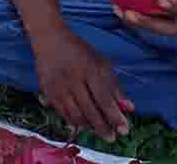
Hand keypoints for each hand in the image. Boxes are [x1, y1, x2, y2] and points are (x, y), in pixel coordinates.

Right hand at [32, 27, 133, 141]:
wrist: (49, 39)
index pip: (104, 98)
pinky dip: (73, 121)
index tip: (125, 130)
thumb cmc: (78, 50)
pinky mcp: (47, 91)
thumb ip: (114, 87)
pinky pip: (62, 112)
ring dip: (88, 126)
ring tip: (99, 132)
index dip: (115, 116)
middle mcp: (72, 79)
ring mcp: (58, 86)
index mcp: (89, 69)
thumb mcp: (100, 63)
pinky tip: (82, 125)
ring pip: (74, 114)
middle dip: (102, 127)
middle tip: (112, 138)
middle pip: (89, 109)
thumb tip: (129, 108)